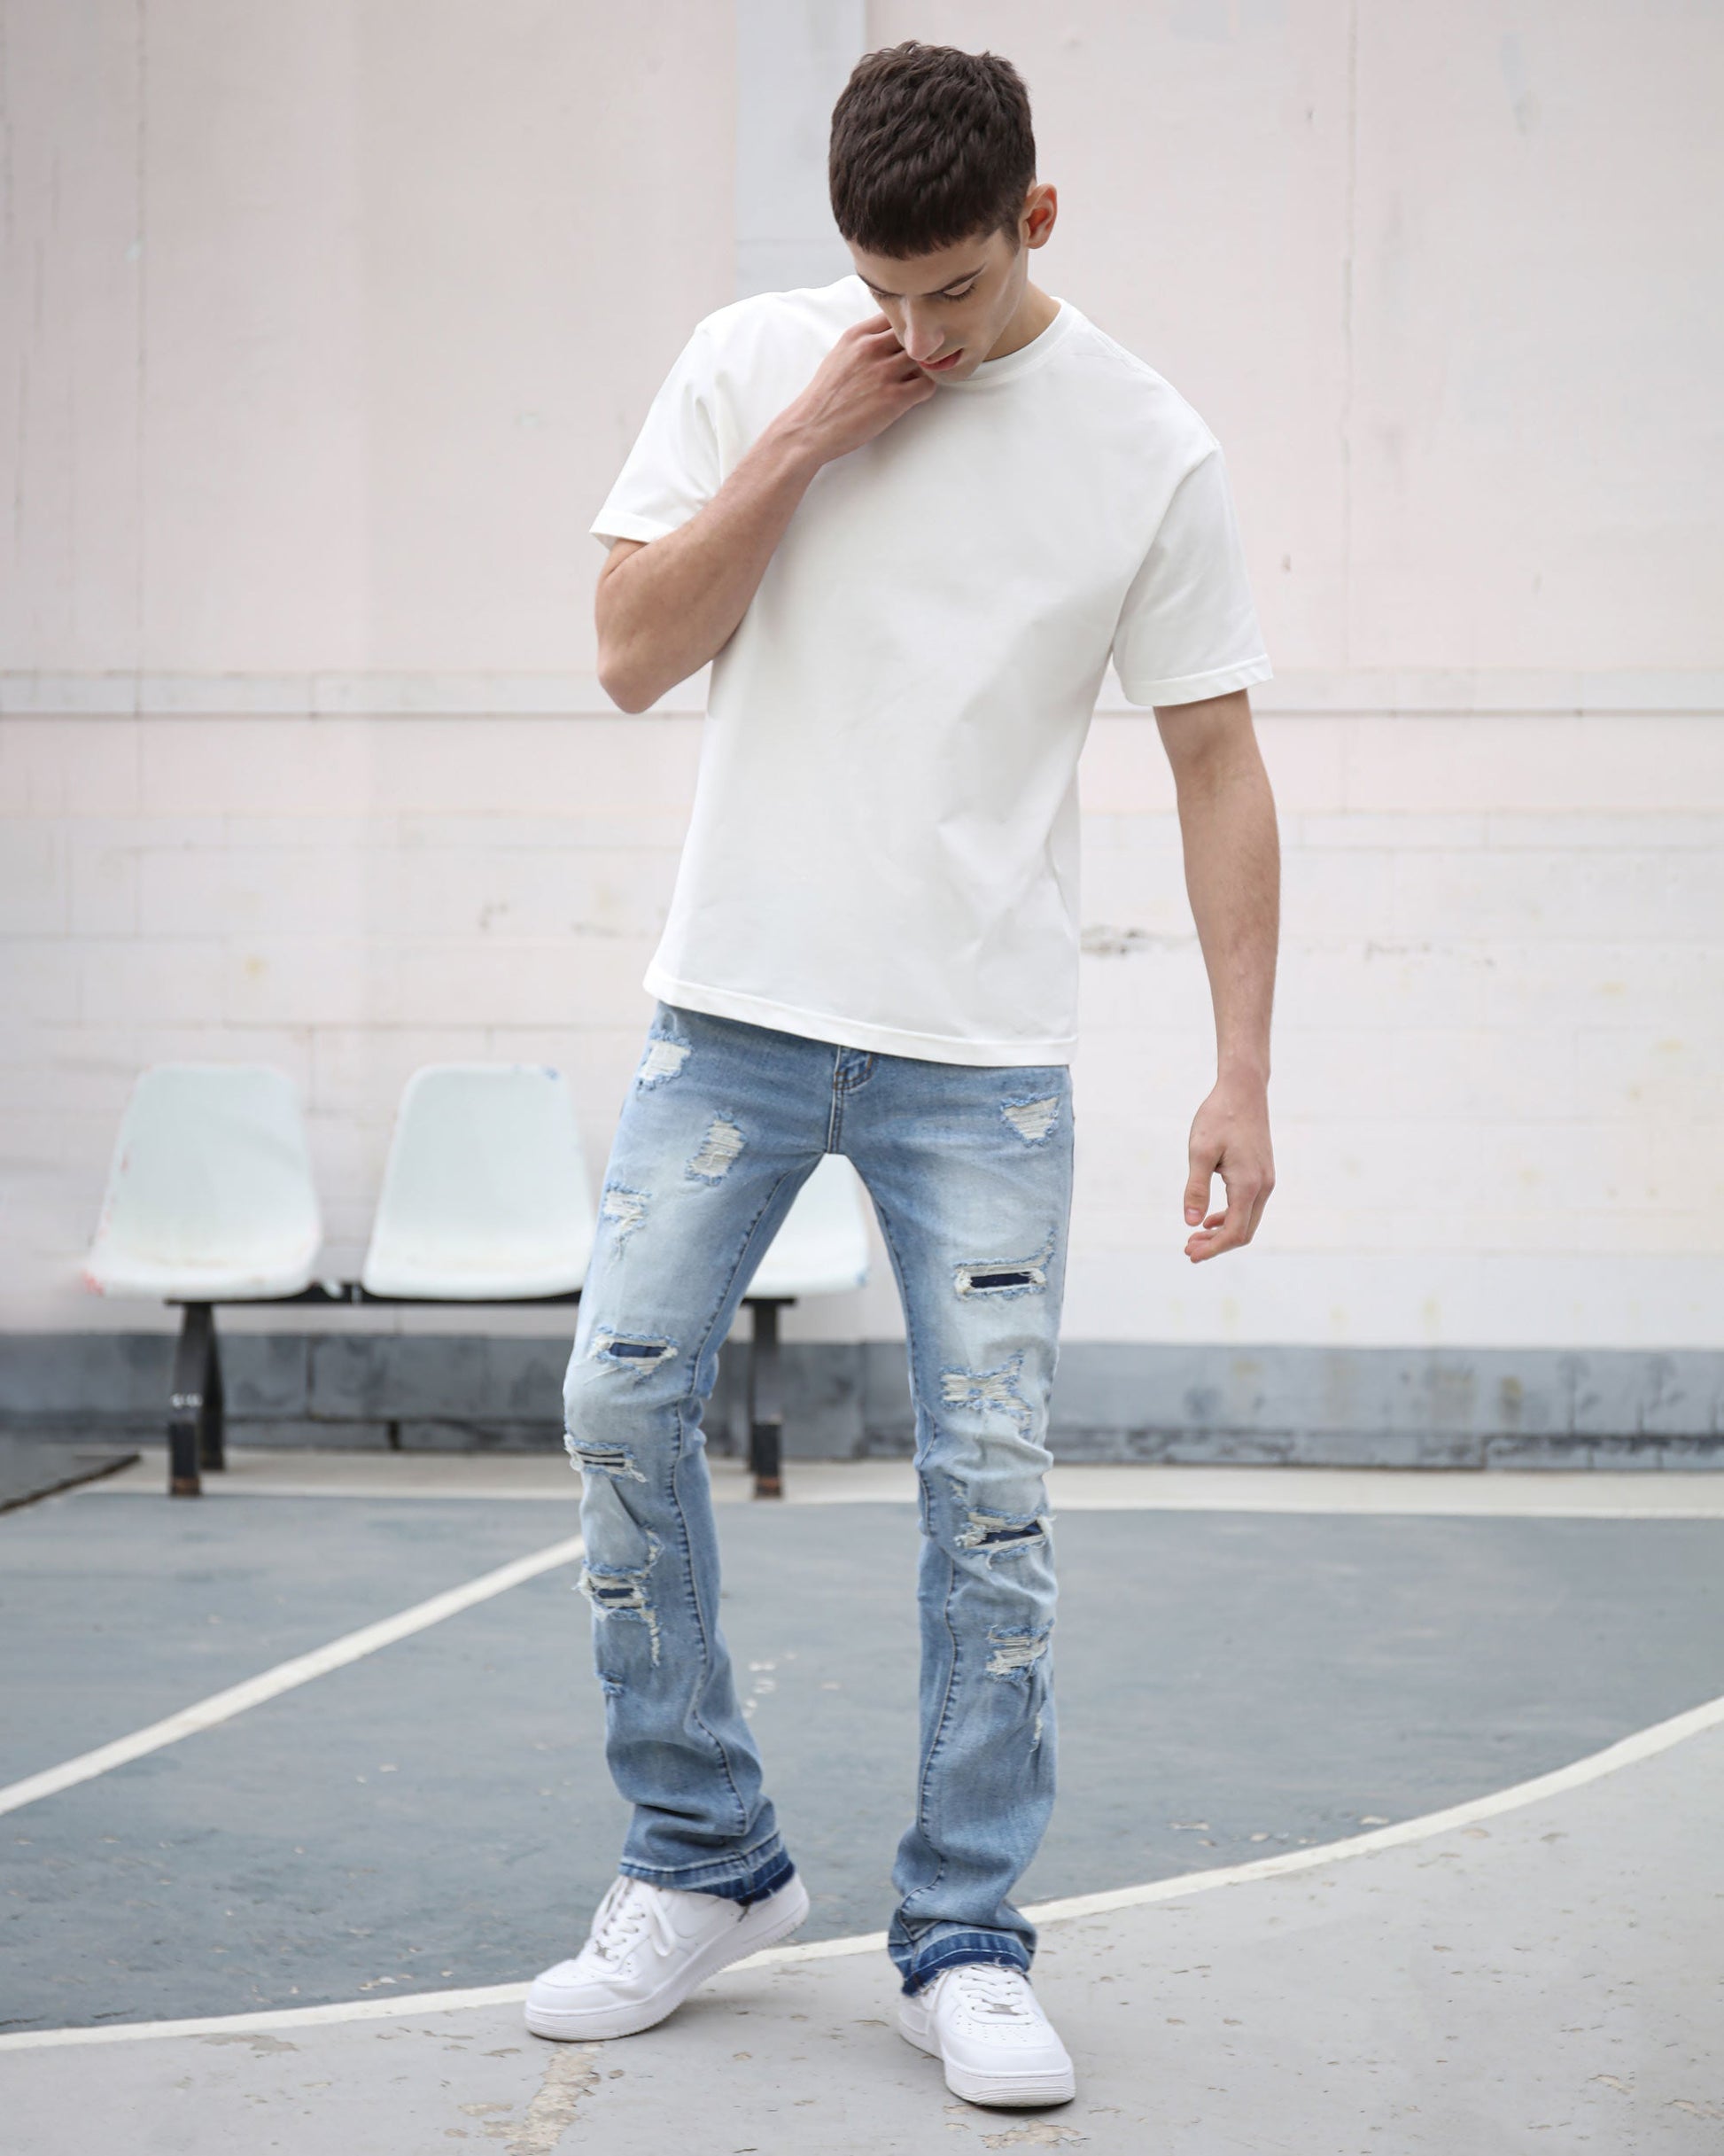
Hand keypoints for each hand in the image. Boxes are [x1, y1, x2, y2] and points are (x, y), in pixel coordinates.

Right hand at [781, 312, 936, 465]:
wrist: (811, 428)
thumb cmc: (825, 396)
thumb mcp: (840, 354)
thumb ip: (865, 341)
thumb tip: (889, 337)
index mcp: (858, 335)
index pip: (897, 313)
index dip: (910, 324)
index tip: (913, 334)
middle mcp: (872, 349)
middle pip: (916, 333)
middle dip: (924, 342)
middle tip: (928, 354)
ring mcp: (885, 373)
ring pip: (926, 357)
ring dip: (930, 366)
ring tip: (924, 375)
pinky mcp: (894, 398)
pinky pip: (928, 385)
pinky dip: (928, 388)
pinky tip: (917, 393)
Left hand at [1182, 1077, 1273, 1261]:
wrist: (1243, 1090)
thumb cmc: (1218, 1117)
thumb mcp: (1199, 1152)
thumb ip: (1195, 1189)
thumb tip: (1191, 1223)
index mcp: (1247, 1184)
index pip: (1234, 1232)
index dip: (1212, 1249)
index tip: (1190, 1255)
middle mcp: (1262, 1186)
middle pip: (1244, 1232)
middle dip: (1216, 1245)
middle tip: (1188, 1250)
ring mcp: (1266, 1180)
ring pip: (1247, 1220)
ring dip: (1222, 1233)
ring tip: (1195, 1237)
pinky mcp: (1262, 1173)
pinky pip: (1249, 1206)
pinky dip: (1230, 1218)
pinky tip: (1209, 1219)